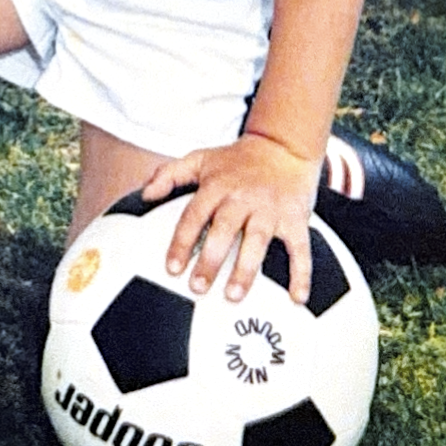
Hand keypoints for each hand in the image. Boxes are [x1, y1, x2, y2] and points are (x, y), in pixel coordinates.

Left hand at [141, 133, 321, 304]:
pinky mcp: (295, 217)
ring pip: (257, 240)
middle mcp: (242, 197)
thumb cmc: (236, 160)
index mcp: (217, 185)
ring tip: (233, 295)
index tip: (172, 268)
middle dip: (210, 260)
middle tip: (198, 287)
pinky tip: (297, 298)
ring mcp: (269, 208)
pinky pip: (299, 248)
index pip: (194, 215)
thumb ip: (169, 174)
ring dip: (246, 270)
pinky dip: (301, 273)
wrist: (282, 147)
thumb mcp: (200, 159)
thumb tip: (145, 194)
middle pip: (223, 230)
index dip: (182, 242)